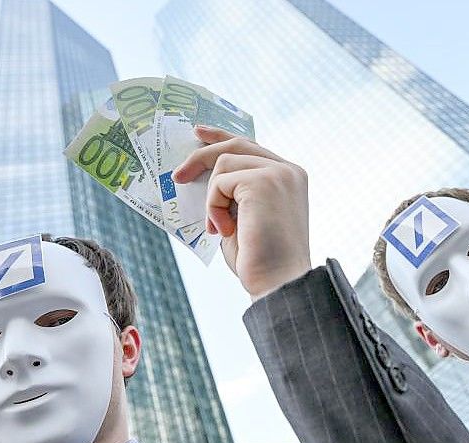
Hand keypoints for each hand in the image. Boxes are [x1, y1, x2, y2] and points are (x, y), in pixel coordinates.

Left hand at [172, 126, 310, 299]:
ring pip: (225, 163)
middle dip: (203, 155)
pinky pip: (220, 182)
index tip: (198, 134)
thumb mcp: (246, 216)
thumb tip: (204, 176)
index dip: (222, 137)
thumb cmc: (261, 259)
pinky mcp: (263, 182)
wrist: (277, 282)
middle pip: (237, 145)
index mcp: (290, 177)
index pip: (252, 146)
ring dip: (212, 197)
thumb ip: (235, 192)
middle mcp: (288, 170)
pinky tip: (225, 230)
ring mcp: (278, 173)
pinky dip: (213, 207)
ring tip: (221, 227)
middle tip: (178, 176)